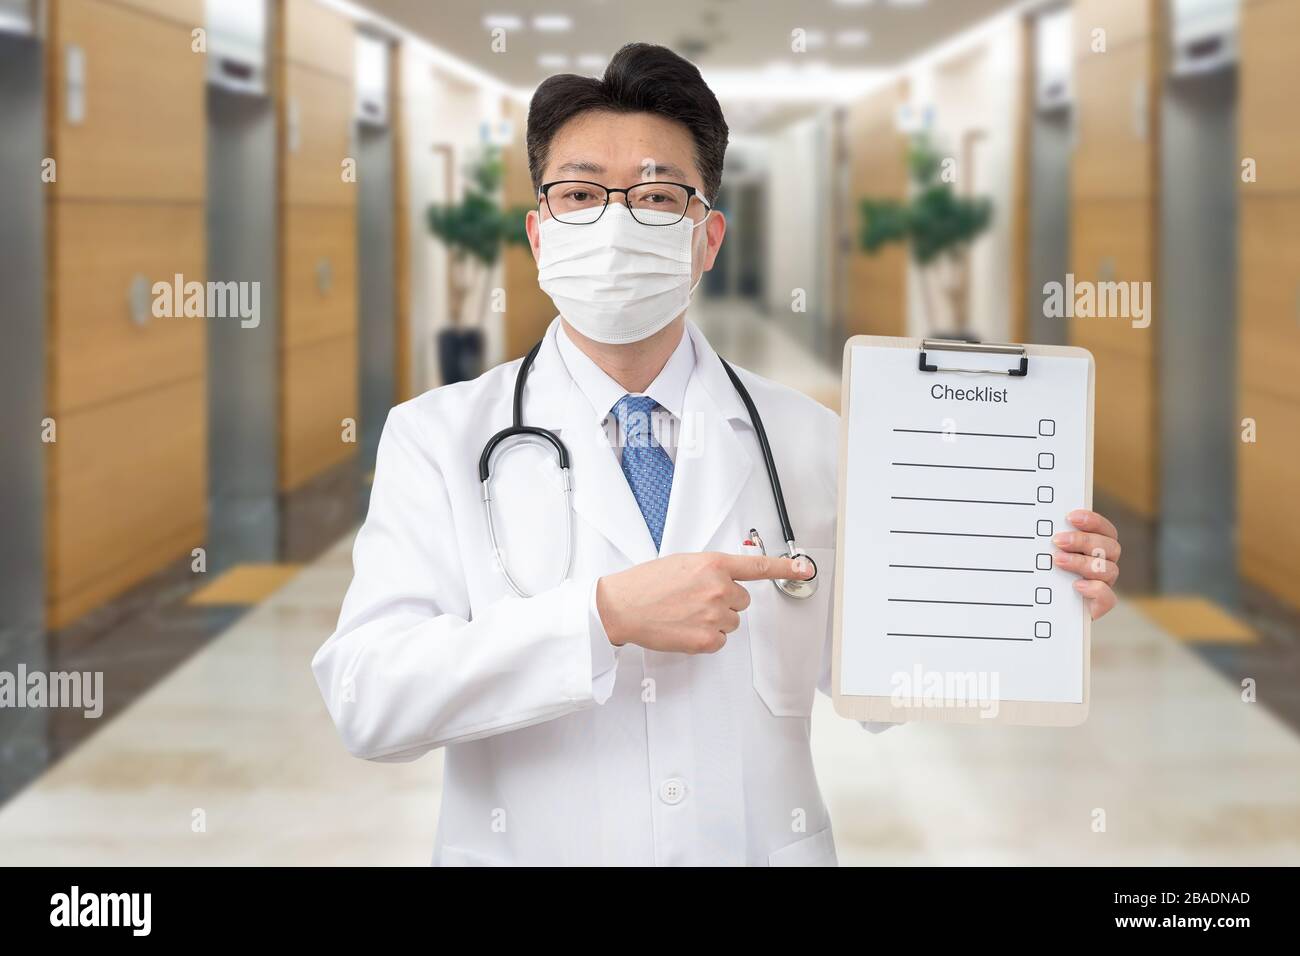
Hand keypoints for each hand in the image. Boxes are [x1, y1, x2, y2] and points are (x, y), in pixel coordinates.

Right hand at [596, 552, 814, 653]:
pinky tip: (685, 628)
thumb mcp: (683, 564)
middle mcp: (719, 588)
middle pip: (742, 602)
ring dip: (714, 620)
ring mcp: (714, 615)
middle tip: (695, 600)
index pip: (757, 566)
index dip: (785, 567)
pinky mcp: (707, 640)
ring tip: (686, 614)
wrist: (621, 606)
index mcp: (714, 564)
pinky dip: (706, 638)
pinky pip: (720, 641)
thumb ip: (711, 569)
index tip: (804, 568)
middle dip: (724, 602)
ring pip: (731, 622)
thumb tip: (729, 577)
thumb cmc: (647, 584)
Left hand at [1052, 509, 1120, 620]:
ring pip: (1109, 569)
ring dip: (1083, 562)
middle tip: (1058, 541)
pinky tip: (1076, 585)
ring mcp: (1104, 585)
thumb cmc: (1045, 577)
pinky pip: (1108, 597)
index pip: (1105, 530)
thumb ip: (1050, 542)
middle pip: (1110, 547)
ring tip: (1058, 561)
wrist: (1044, 610)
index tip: (1071, 517)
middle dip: (1083, 541)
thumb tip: (1036, 525)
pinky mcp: (1100, 605)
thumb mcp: (1046, 557)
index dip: (1093, 521)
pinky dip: (1094, 589)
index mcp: (1096, 548)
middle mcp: (1104, 564)